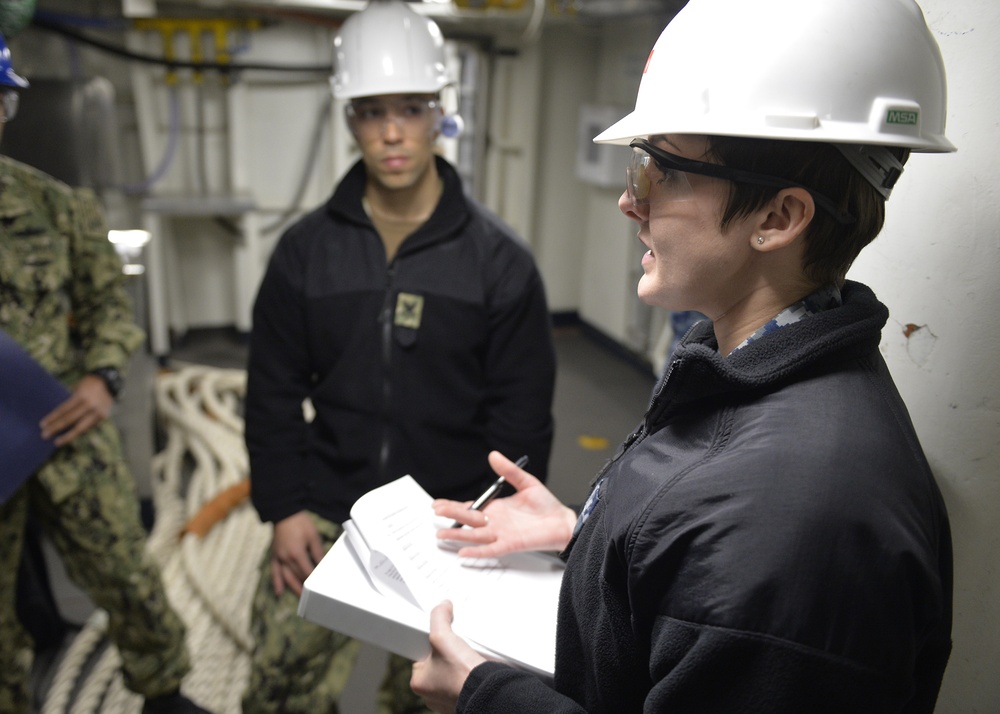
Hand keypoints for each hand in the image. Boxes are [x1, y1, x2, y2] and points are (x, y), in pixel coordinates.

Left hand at [40, 374, 112, 445]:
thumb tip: (55, 414)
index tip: (42, 425)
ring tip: (57, 442)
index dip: (53, 418)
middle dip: (56, 428)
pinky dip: (78, 433)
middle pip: (70, 419)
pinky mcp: (103, 417)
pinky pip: (88, 427)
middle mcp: (90, 405)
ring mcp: (98, 412)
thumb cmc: (87, 384)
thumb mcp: (77, 388)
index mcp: (82, 396)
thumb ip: (69, 399)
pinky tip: (70, 437)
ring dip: (68, 436)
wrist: (109, 383)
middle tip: (44, 435)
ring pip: (81, 428)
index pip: (64, 409)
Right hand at [270, 511, 324, 596]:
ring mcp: (279, 558)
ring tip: (299, 598)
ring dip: (293, 588)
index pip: (307, 571)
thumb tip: (322, 565)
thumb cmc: (301, 523)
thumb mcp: (313, 536)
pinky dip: (276, 582)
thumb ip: (318, 552)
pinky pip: (275, 571)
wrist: (284, 513)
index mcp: (297, 553)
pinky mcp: (274, 555)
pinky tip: (279, 592)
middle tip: (311, 599)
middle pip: (296, 576)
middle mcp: (286, 558)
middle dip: (304, 587)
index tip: (320, 588)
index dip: (313, 580)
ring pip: (286, 577)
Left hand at [411, 600, 485, 712]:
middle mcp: (431, 695)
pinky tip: (474, 667)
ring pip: (451, 674)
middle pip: (437, 664)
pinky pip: (464, 683)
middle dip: (447, 655)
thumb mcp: (443, 636)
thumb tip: (442, 606)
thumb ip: (439, 617)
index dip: (430, 645)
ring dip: (458, 665)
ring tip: (466, 656)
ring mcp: (448, 699)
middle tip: (456, 647)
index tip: (439, 640)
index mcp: (419, 683)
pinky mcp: (464, 700)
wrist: (486, 690)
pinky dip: (469, 674)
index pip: (420, 657)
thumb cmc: (461, 672)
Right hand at [433, 450, 576, 558]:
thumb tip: (493, 455)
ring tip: (441, 534)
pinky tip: (463, 553)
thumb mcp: (526, 482)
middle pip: (468, 520)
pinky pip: (490, 549)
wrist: (563, 521)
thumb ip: (509, 470)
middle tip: (435, 512)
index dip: (453, 506)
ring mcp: (501, 534)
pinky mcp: (510, 544)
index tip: (437, 504)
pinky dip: (476, 552)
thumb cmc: (546, 505)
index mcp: (496, 508)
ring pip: (474, 535)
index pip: (470, 507)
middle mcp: (495, 522)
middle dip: (451, 515)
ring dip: (458, 535)